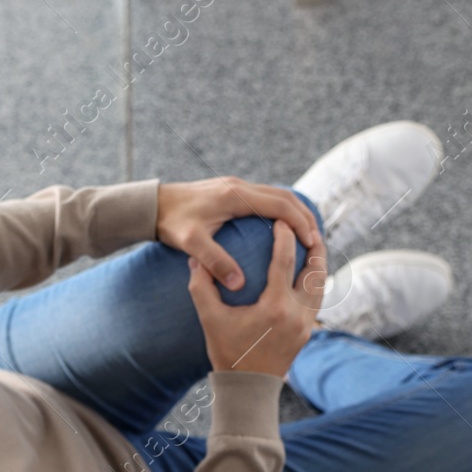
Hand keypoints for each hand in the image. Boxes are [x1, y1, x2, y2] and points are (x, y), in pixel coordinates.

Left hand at [157, 177, 321, 290]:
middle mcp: (239, 187)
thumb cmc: (171, 224)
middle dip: (304, 217)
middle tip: (318, 241)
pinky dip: (280, 212)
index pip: (280, 205)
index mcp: (235, 196)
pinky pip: (265, 198)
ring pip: (277, 195)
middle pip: (285, 197)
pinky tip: (283, 231)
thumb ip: (214, 262)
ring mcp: (236, 186)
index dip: (299, 224)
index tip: (313, 243)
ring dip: (294, 213)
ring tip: (307, 236)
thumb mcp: (191, 245)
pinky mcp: (231, 191)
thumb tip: (238, 284)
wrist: (154, 205)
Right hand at [187, 221, 324, 377]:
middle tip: (307, 226)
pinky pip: (317, 300)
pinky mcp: (308, 332)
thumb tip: (195, 258)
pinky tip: (308, 274)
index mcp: (275, 307)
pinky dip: (315, 283)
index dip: (284, 237)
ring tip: (313, 246)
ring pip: (321, 286)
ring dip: (318, 264)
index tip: (280, 220)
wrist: (248, 388)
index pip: (285, 261)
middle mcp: (297, 314)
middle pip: (316, 271)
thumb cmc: (227, 353)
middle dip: (314, 245)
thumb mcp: (210, 319)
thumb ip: (201, 286)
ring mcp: (306, 325)